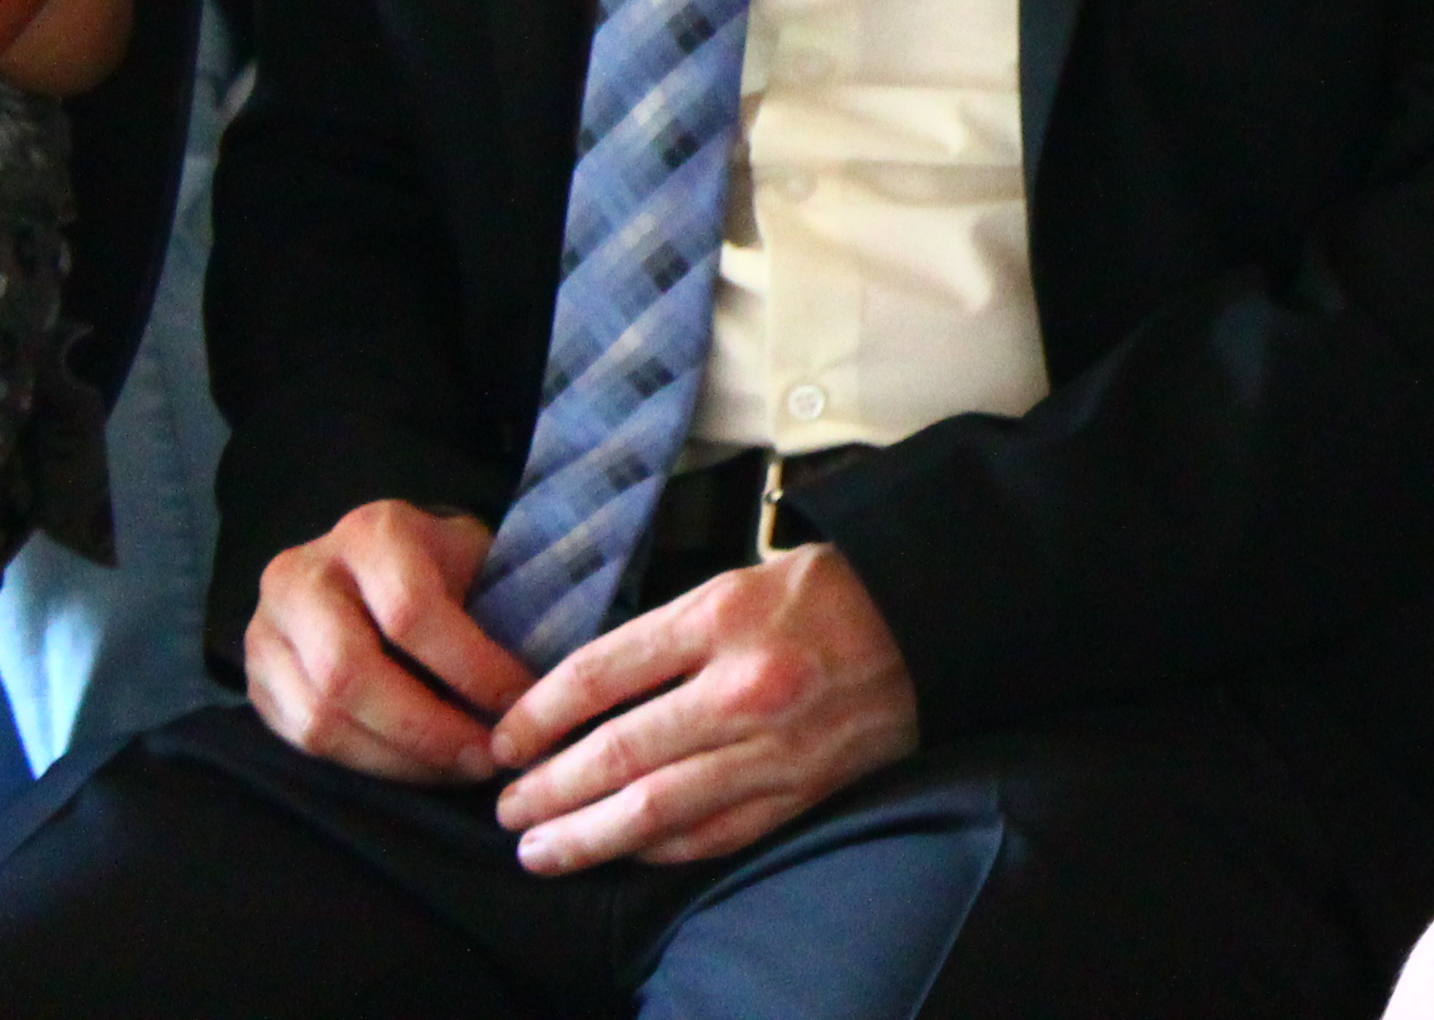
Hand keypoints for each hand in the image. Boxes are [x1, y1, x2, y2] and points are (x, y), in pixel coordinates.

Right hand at [244, 501, 531, 783]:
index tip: (521, 706)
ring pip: (322, 720)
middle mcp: (303, 574)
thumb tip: (549, 691)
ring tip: (461, 768)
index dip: (470, 669)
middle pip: (352, 675)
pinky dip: (369, 764)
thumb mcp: (478, 562)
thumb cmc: (444, 567)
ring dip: (401, 760)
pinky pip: (303, 741)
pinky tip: (419, 767)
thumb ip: (505, 609)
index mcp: (371, 533)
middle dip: (429, 730)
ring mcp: (265, 630)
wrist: (369, 565)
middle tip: (488, 758)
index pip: (412, 613)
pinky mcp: (255, 681)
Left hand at [489, 543, 916, 872]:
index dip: (536, 715)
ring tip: (538, 849)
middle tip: (505, 807)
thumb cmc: (829, 597)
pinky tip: (620, 851)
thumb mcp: (740, 583)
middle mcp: (744, 685)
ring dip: (584, 836)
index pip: (598, 674)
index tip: (503, 741)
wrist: (929, 623)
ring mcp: (775, 746)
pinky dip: (656, 848)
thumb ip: (667, 636)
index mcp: (722, 616)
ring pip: (655, 808)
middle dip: (546, 788)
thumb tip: (581, 697)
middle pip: (615, 751)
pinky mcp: (802, 790)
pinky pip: (711, 833)